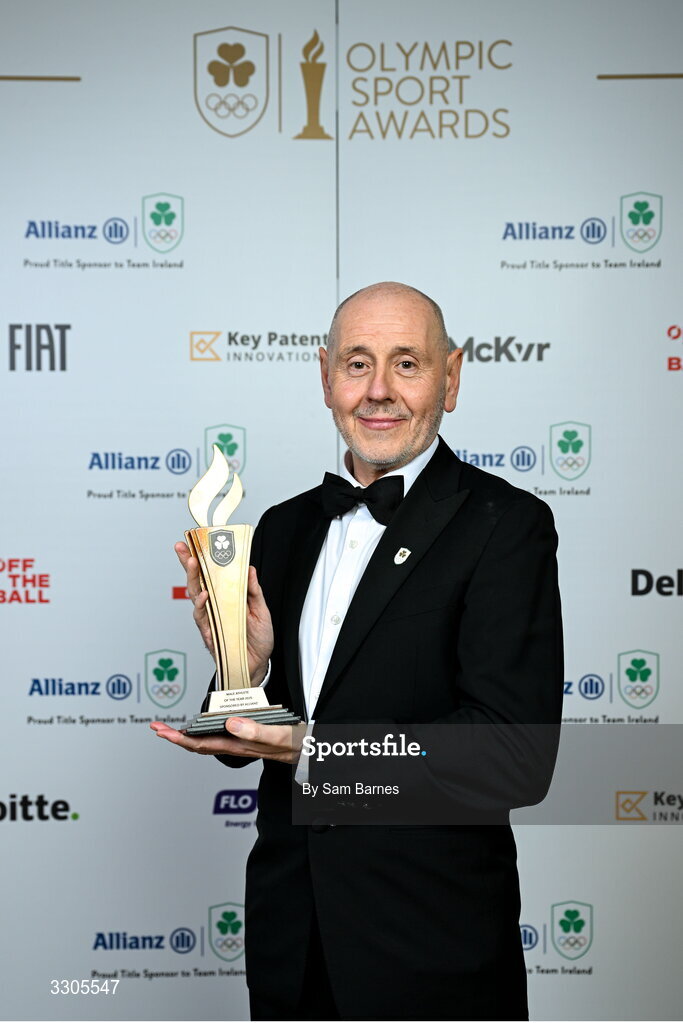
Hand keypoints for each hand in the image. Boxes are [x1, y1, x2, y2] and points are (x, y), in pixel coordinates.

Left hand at [150, 717, 303, 764]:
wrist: (314, 752)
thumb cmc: (298, 745)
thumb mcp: (280, 735)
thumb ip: (256, 730)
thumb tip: (230, 723)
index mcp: (240, 745)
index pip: (201, 744)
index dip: (179, 739)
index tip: (163, 731)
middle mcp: (237, 746)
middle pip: (199, 744)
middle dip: (176, 737)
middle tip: (157, 727)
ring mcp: (241, 743)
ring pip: (208, 742)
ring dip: (188, 735)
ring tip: (173, 727)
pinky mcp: (247, 738)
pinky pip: (220, 737)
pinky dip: (205, 731)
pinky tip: (204, 725)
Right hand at [174, 542, 273, 684]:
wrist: (257, 664)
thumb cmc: (257, 639)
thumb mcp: (260, 610)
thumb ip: (253, 591)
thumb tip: (249, 569)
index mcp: (226, 598)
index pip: (210, 575)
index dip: (201, 560)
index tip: (193, 542)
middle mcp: (215, 607)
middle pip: (197, 582)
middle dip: (188, 564)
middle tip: (183, 548)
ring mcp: (210, 619)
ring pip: (195, 596)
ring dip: (193, 579)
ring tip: (193, 563)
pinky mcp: (209, 633)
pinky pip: (201, 617)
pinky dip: (201, 605)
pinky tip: (203, 595)